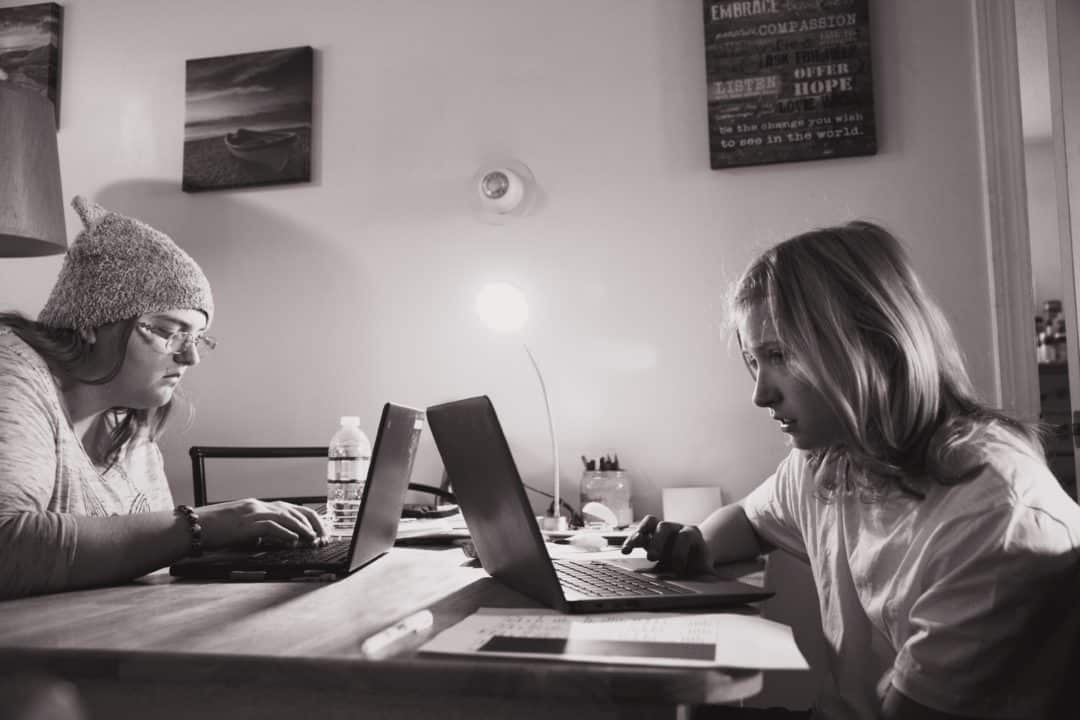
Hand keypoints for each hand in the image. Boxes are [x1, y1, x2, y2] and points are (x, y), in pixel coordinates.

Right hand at [195, 499, 326, 548]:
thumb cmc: (214, 531)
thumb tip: (282, 540)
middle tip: (323, 538)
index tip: (320, 531)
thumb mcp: (242, 529)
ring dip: (303, 529)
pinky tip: (294, 540)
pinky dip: (284, 533)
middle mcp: (258, 506)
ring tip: (314, 539)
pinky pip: (270, 526)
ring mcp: (251, 513)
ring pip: (286, 516)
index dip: (309, 519)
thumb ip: (261, 532)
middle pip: (295, 510)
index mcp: (258, 506)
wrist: (191, 527)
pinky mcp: (244, 524)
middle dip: (312, 524)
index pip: (292, 508)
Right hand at [620, 515, 712, 575]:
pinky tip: (625, 551)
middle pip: (666, 527)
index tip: (678, 568)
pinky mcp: (649, 534)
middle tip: (653, 557)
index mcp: (693, 534)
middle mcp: (677, 528)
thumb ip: (715, 578)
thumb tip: (730, 587)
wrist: (692, 556)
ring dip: (640, 534)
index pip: (686, 535)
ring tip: (631, 548)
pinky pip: (639, 530)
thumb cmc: (698, 565)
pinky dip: (631, 539)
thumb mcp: (707, 572)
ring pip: (651, 522)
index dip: (681, 550)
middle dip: (658, 542)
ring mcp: (662, 529)